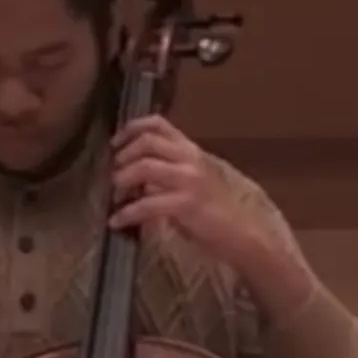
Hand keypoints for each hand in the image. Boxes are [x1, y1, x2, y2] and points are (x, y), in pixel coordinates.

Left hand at [109, 114, 254, 265]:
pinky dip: (126, 212)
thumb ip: (170, 174)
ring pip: (144, 167)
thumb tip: (139, 180)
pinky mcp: (186, 204)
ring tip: (114, 196)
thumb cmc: (219, 211)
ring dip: (122, 180)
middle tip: (112, 175)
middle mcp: (190, 158)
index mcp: (191, 150)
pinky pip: (147, 204)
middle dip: (123, 156)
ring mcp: (189, 180)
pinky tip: (116, 222)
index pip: (158, 124)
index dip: (131, 129)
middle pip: (147, 142)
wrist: (245, 232)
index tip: (115, 143)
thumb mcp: (195, 181)